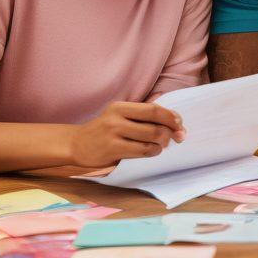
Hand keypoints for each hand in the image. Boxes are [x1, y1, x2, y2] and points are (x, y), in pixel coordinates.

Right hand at [68, 101, 185, 168]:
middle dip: (171, 131)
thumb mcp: (120, 115)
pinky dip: (153, 151)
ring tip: (161, 144)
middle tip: (178, 137)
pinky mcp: (112, 150)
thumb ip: (143, 114)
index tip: (180, 123)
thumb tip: (175, 118)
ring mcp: (113, 134)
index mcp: (121, 106)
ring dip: (162, 143)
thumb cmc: (105, 130)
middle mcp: (116, 118)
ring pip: (150, 138)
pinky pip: (142, 151)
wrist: (77, 144)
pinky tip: (153, 150)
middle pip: (154, 124)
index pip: (153, 109)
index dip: (171, 117)